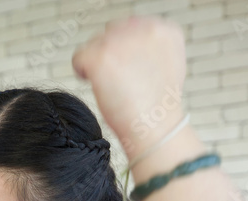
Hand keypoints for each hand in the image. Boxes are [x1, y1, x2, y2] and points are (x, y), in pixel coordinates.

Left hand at [72, 16, 186, 161]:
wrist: (154, 126)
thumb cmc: (159, 106)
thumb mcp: (168, 65)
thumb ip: (151, 48)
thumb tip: (129, 45)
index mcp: (164, 29)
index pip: (132, 26)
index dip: (125, 50)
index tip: (127, 68)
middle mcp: (144, 29)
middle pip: (111, 33)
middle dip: (110, 54)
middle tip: (117, 80)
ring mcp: (121, 41)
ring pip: (94, 44)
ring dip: (97, 64)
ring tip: (110, 85)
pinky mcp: (101, 56)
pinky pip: (79, 57)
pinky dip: (82, 71)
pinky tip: (94, 83)